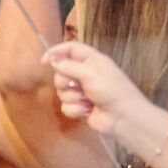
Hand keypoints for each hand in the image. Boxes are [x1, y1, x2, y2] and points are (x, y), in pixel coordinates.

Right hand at [43, 41, 159, 138]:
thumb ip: (68, 65)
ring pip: (62, 92)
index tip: (44, 62)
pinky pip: (65, 106)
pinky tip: (87, 110)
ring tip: (88, 101)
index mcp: (92, 61)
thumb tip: (51, 58)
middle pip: (61, 72)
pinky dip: (75, 109)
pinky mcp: (79, 106)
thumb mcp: (90, 73)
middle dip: (65, 82)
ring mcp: (82, 91)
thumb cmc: (112, 91)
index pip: (70, 49)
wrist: (123, 118)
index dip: (56, 52)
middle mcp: (86, 74)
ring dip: (73, 98)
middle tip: (78, 86)